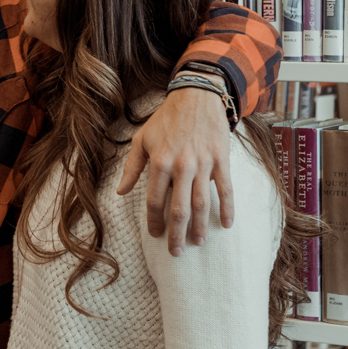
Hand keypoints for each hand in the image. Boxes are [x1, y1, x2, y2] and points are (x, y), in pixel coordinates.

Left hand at [116, 85, 233, 255]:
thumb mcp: (141, 139)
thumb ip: (131, 168)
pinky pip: (225, 189)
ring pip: (202, 203)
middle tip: (176, 252)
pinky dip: (227, 208)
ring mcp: (203, 164)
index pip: (155, 201)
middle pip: (179, 208)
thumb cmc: (166, 119)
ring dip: (199, 226)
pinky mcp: (221, 160)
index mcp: (159, 161)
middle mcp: (181, 165)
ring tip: (197, 243)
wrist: (196, 96)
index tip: (156, 234)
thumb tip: (120, 193)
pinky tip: (226, 225)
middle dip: (177, 233)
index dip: (154, 221)